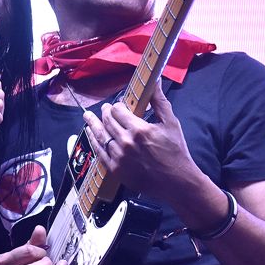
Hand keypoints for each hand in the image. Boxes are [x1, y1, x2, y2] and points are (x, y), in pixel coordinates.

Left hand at [84, 81, 202, 203]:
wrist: (176, 181)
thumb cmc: (176, 151)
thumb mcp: (171, 123)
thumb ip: (159, 102)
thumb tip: (154, 82)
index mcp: (139, 129)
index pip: (119, 111)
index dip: (117, 106)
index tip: (118, 105)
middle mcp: (126, 142)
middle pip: (108, 121)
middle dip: (105, 112)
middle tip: (104, 108)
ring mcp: (119, 156)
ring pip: (100, 136)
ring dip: (93, 124)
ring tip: (87, 117)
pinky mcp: (115, 169)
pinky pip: (100, 152)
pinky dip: (93, 141)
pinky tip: (90, 135)